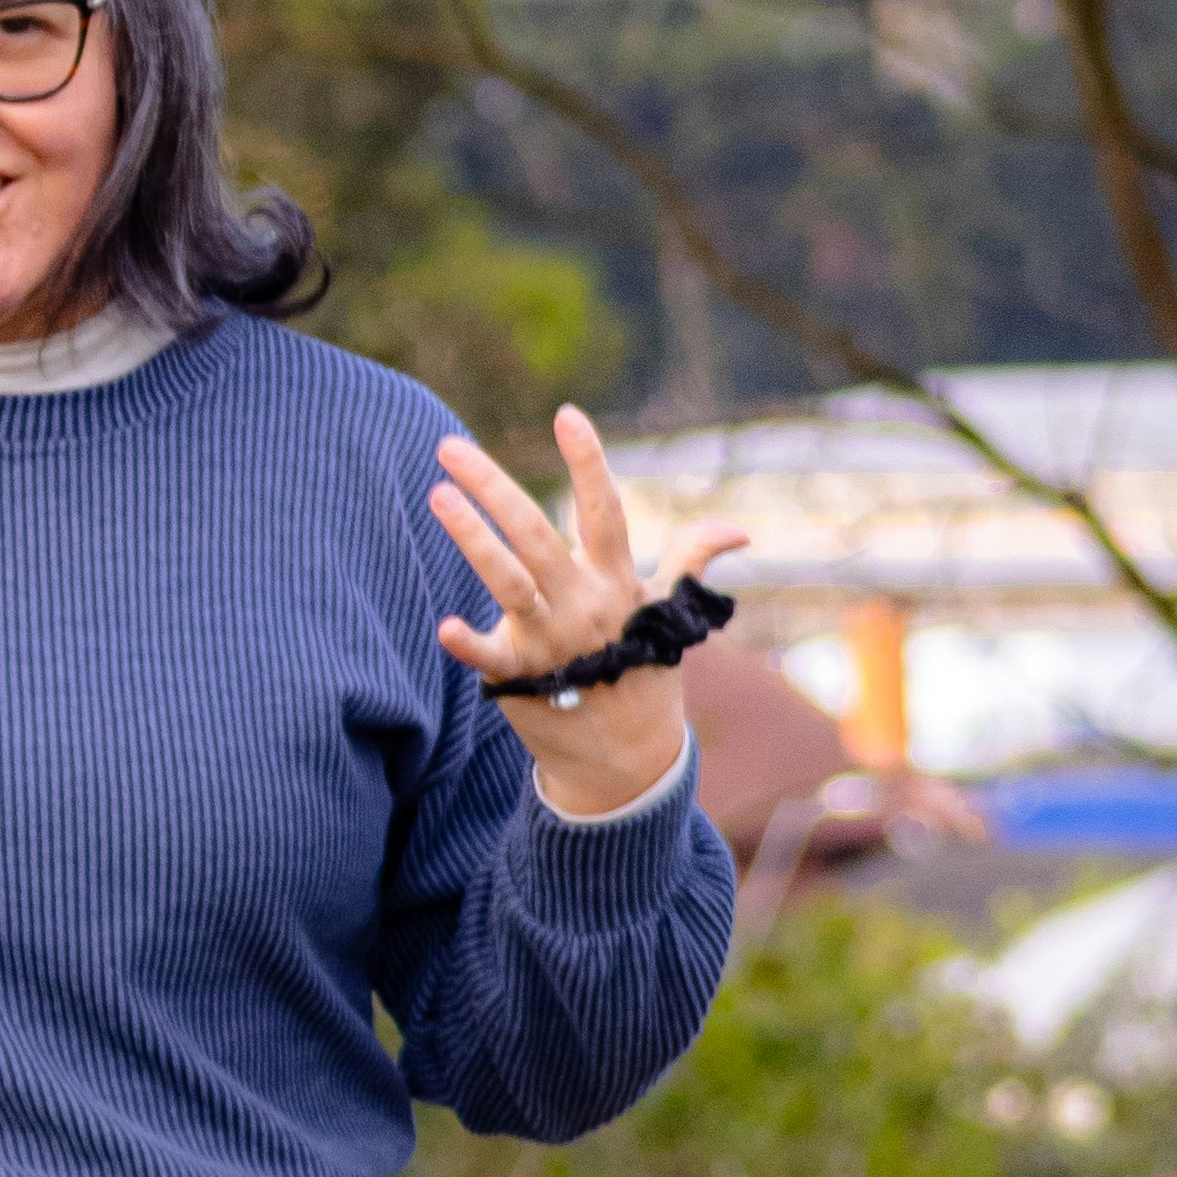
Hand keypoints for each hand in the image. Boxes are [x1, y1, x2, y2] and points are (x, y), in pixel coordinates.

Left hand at [430, 406, 748, 820]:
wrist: (626, 761)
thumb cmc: (642, 671)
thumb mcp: (670, 615)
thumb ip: (691, 560)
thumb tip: (740, 532)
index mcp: (616, 582)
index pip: (605, 511)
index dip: (588, 462)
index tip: (567, 415)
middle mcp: (583, 604)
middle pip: (536, 535)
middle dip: (492, 487)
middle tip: (448, 446)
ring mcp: (551, 641)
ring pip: (507, 580)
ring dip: (472, 539)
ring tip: (436, 495)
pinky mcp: (521, 680)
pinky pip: (490, 658)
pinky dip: (468, 643)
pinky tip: (442, 626)